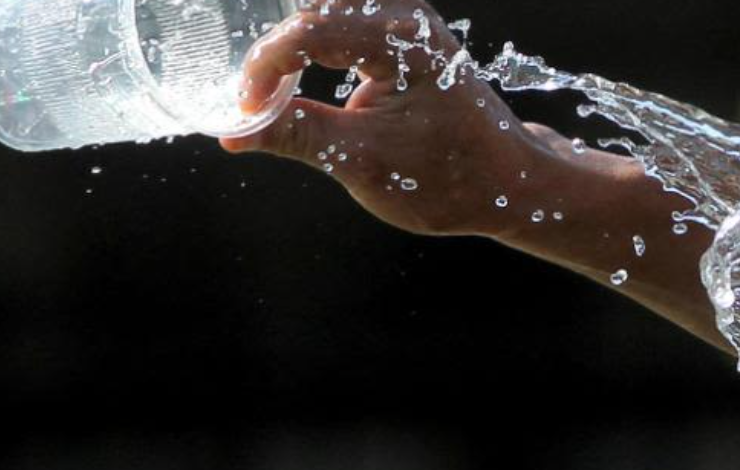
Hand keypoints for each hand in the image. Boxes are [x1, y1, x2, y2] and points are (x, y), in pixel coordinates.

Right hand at [221, 2, 554, 239]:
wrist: (505, 182)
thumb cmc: (446, 178)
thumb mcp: (363, 162)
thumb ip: (297, 136)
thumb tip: (234, 133)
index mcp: (402, 43)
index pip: (310, 31)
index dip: (266, 68)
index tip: (245, 110)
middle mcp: (406, 16)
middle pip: (315, 7)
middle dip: (275, 48)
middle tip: (252, 97)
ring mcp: (407, 20)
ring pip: (327, 7)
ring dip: (294, 41)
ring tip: (271, 88)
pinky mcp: (403, 33)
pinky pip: (345, 18)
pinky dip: (314, 40)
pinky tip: (297, 73)